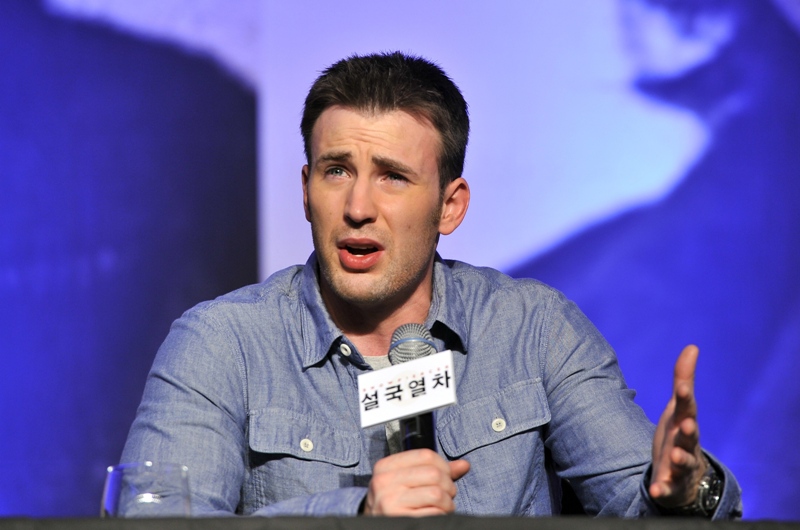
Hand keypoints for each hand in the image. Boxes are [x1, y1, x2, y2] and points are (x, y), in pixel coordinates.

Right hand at [363, 449, 469, 515]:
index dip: (444, 465)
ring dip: (447, 503)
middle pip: (434, 474)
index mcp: (385, 467)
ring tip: (443, 506)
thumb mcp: (407, 481)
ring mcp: (389, 502)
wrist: (375, 526)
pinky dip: (441, 515)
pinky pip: (434, 514)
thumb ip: (434, 470)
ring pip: (437, 494)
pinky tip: (436, 515)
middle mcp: (384, 482)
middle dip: (448, 485)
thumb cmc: (395, 502)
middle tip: (447, 494)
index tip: (446, 475)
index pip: (425, 455)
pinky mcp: (399, 519)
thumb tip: (464, 465)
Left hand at [650, 344, 707, 507]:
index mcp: (686, 422)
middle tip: (687, 425)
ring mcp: (680, 464)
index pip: (687, 408)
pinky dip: (663, 490)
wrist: (685, 474)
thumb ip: (683, 379)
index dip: (684, 397)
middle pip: (690, 437)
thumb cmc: (680, 433)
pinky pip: (667, 488)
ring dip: (679, 459)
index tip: (681, 387)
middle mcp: (686, 443)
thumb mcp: (678, 407)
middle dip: (689, 431)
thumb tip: (692, 347)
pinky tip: (656, 491)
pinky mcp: (671, 484)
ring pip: (682, 462)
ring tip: (673, 456)